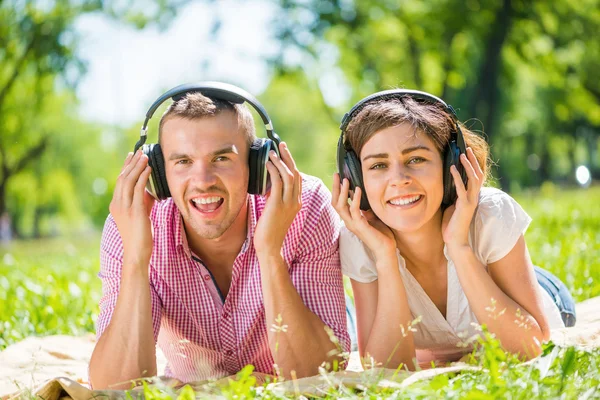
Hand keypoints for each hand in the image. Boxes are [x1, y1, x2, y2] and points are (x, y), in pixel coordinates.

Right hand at [109, 150, 154, 267]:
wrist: (137, 252)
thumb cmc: (140, 235)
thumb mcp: (140, 214)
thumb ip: (142, 201)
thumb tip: (149, 190)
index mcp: (116, 205)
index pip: (120, 181)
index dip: (125, 166)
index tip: (132, 155)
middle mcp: (117, 204)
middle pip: (123, 177)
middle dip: (131, 163)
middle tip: (139, 151)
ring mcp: (125, 207)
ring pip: (129, 181)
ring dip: (137, 167)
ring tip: (145, 156)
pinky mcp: (134, 211)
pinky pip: (138, 189)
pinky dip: (143, 177)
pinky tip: (148, 169)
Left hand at [254, 142, 301, 256]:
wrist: (269, 247)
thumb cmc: (269, 232)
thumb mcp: (275, 212)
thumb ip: (275, 199)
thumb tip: (269, 186)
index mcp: (296, 203)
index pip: (296, 179)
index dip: (290, 164)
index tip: (283, 154)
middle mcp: (295, 201)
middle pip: (295, 173)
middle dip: (288, 157)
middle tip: (280, 145)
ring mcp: (288, 203)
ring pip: (288, 175)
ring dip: (280, 161)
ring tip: (272, 152)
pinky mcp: (278, 205)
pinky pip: (278, 182)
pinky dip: (273, 170)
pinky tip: (267, 163)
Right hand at [332, 173, 395, 263]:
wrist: (386, 249)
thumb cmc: (381, 234)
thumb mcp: (373, 217)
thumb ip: (366, 209)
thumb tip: (364, 198)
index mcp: (350, 219)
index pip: (338, 203)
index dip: (337, 191)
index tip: (338, 177)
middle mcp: (348, 221)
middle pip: (335, 203)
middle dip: (335, 188)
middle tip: (336, 174)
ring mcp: (353, 224)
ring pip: (340, 206)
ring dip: (342, 192)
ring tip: (345, 180)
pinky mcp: (360, 226)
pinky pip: (354, 210)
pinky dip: (354, 199)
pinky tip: (357, 189)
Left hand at [442, 147, 484, 250]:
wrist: (455, 241)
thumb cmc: (451, 225)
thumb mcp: (451, 205)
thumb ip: (451, 195)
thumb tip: (444, 183)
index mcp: (472, 197)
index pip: (475, 177)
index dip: (473, 165)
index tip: (466, 153)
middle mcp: (474, 197)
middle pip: (477, 175)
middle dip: (472, 161)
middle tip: (466, 149)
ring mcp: (471, 201)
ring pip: (473, 179)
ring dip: (467, 166)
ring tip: (461, 154)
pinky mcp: (464, 206)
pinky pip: (462, 188)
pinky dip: (457, 177)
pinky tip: (452, 168)